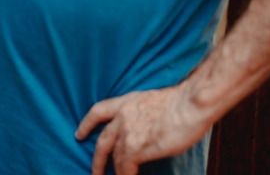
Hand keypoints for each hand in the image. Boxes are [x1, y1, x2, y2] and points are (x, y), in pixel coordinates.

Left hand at [74, 82, 206, 174]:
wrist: (190, 104)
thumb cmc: (182, 102)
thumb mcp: (153, 101)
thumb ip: (142, 114)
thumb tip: (146, 127)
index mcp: (127, 102)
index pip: (98, 111)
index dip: (86, 124)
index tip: (79, 134)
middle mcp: (123, 117)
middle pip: (102, 142)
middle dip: (97, 160)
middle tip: (95, 172)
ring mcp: (128, 134)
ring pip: (115, 159)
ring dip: (114, 172)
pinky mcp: (137, 149)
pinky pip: (125, 169)